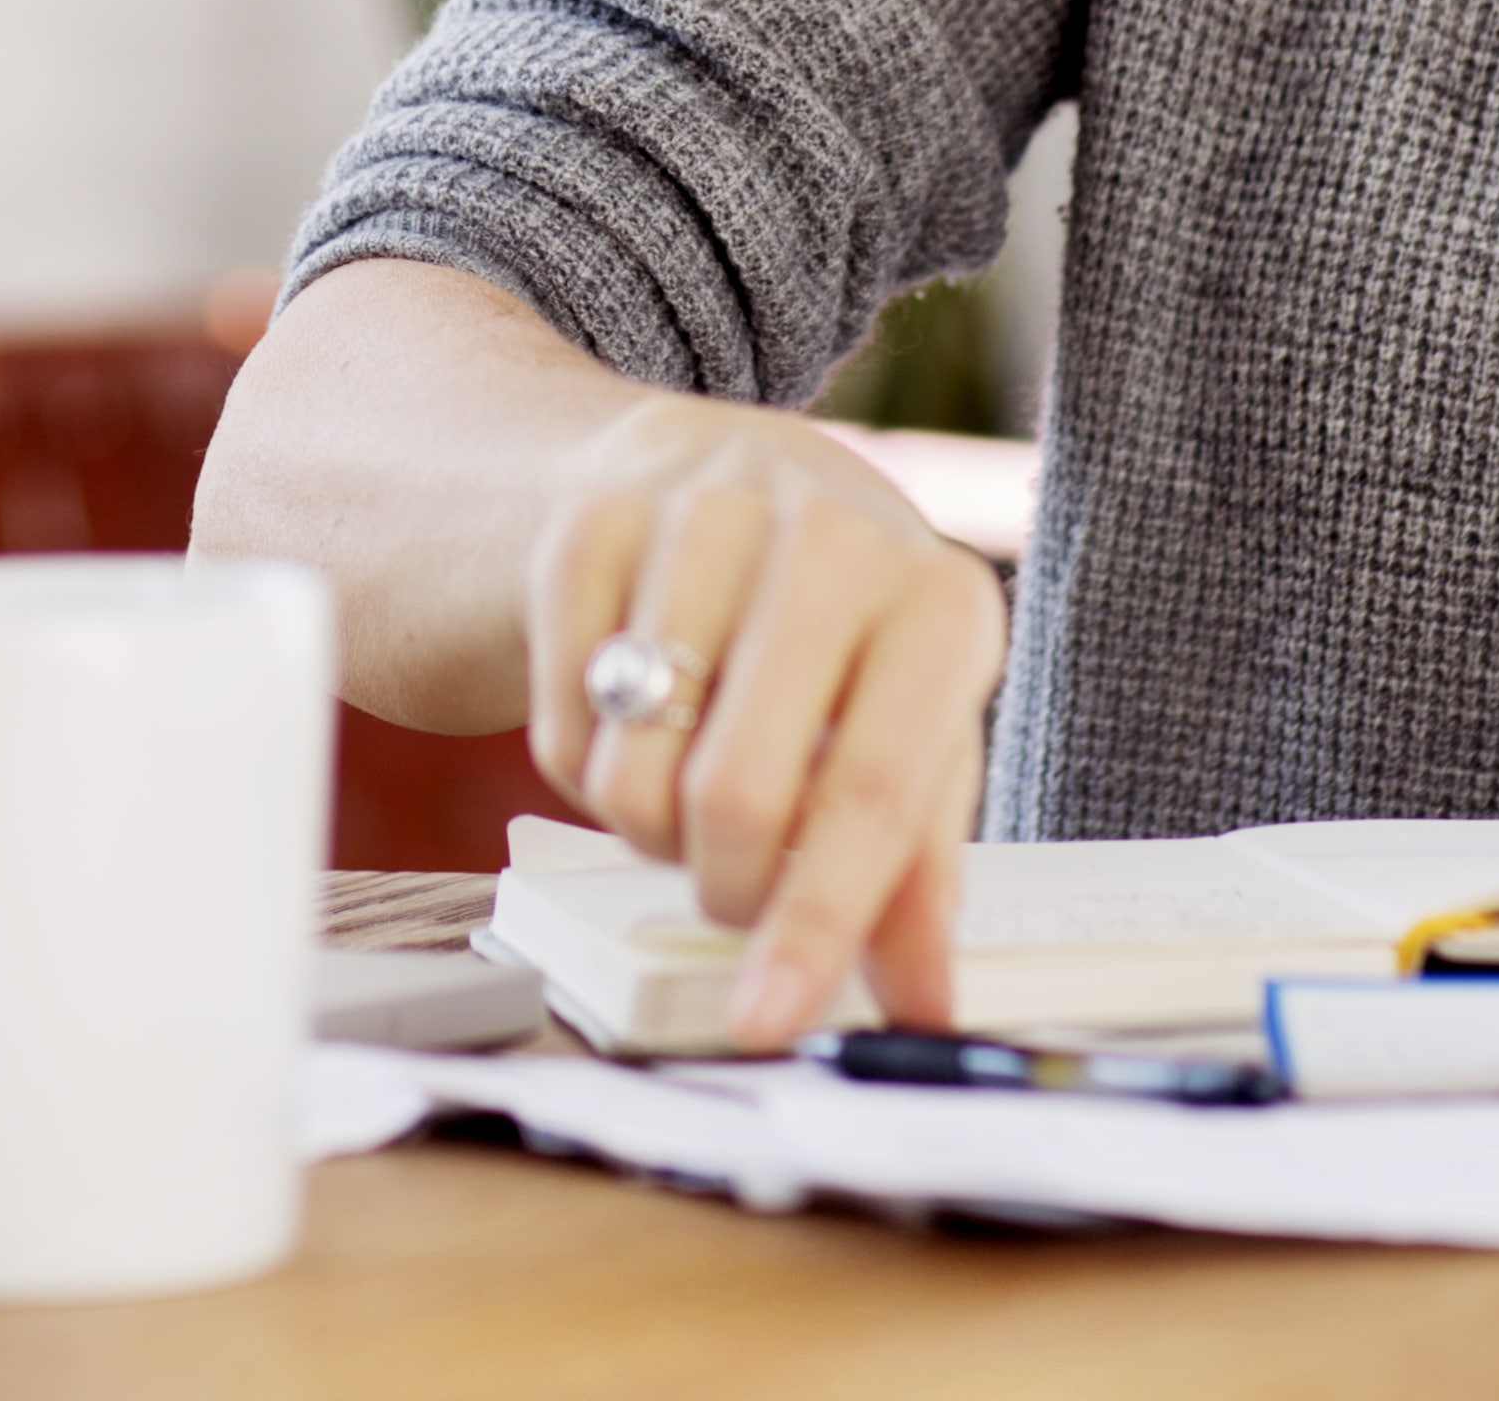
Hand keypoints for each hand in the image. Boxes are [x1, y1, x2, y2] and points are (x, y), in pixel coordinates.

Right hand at [523, 395, 1003, 1048]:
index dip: (814, 924)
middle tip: (734, 885)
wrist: (729, 479)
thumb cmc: (844, 639)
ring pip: (632, 771)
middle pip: (736, 795)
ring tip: (690, 787)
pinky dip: (586, 768)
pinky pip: (559, 725)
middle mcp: (829, 537)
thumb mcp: (912, 736)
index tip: (765, 1019)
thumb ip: (917, 880)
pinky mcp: (592, 520)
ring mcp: (701, 513)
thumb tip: (924, 1011)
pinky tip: (634, 725)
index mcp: (939, 604)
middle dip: (722, 886)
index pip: (871, 798)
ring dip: (648, 831)